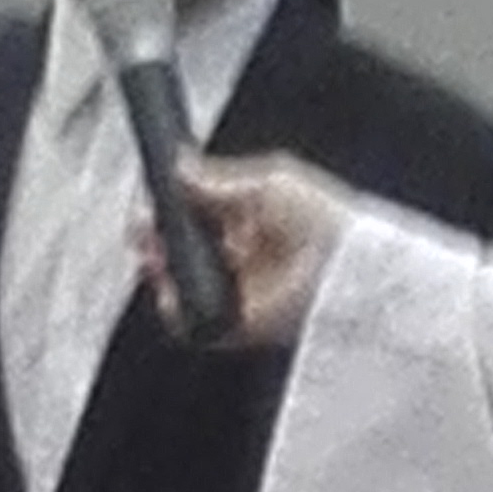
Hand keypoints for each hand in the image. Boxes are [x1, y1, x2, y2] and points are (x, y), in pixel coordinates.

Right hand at [168, 151, 356, 343]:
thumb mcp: (270, 182)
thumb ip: (218, 178)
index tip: (152, 198)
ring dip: (161, 269)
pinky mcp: (238, 326)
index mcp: (252, 216)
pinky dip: (176, 311)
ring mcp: (239, 291)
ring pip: (181, 283)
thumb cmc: (328, 222)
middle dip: (155, 237)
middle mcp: (243, 254)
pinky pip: (193, 323)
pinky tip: (171, 290)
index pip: (196, 211)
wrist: (348, 271)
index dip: (169, 206)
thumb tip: (178, 165)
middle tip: (144, 231)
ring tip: (155, 257)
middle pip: (181, 247)